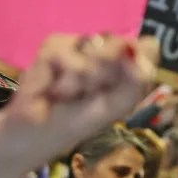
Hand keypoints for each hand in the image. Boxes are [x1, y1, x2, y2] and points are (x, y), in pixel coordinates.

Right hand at [0, 34, 159, 171]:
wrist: (29, 134)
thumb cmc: (72, 124)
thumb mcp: (114, 107)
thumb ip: (136, 79)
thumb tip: (144, 44)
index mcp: (123, 66)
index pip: (147, 48)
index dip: (137, 66)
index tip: (119, 91)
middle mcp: (103, 50)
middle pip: (121, 43)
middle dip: (107, 76)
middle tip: (87, 96)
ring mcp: (77, 45)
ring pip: (93, 49)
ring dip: (82, 82)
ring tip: (67, 96)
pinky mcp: (52, 45)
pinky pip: (64, 52)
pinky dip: (61, 79)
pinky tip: (52, 90)